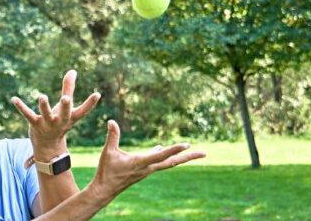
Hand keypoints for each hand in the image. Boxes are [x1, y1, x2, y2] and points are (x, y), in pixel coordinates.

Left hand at [10, 70, 100, 158]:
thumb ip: (68, 88)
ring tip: (42, 96)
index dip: (90, 103)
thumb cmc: (59, 121)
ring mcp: (47, 124)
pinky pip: (27, 115)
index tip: (97, 94)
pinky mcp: (35, 124)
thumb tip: (72, 70)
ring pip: (46, 114)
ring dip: (44, 106)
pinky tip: (14, 99)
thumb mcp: (66, 107)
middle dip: (66, 106)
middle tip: (66, 98)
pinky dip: (21, 107)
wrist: (48, 145)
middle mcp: (60, 121)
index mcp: (70, 117)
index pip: (83, 111)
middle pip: (65, 113)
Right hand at [87, 120, 205, 202]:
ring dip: (180, 157)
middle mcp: (148, 168)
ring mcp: (147, 170)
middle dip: (189, 157)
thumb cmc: (107, 171)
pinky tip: (161, 148)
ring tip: (191, 150)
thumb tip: (111, 121)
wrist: (105, 190)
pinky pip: (159, 162)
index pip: (161, 155)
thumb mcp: (108, 152)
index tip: (187, 144)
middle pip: (173, 162)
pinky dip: (165, 155)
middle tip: (204, 153)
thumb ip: (112, 136)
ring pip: (168, 162)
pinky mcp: (144, 171)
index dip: (174, 149)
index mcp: (141, 163)